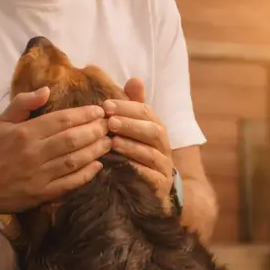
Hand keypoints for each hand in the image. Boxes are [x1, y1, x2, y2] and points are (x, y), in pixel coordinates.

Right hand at [0, 87, 111, 213]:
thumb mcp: (2, 122)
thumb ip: (23, 103)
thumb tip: (46, 89)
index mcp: (25, 133)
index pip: (61, 120)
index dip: (84, 114)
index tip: (100, 110)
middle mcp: (34, 153)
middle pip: (72, 139)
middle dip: (95, 130)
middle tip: (110, 125)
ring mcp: (39, 175)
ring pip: (74, 160)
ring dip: (95, 151)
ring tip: (109, 142)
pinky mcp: (41, 194)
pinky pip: (69, 183)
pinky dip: (86, 175)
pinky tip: (98, 166)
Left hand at [102, 79, 174, 207]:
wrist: (150, 190)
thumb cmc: (138, 154)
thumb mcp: (135, 128)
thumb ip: (134, 106)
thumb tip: (134, 79)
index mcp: (156, 128)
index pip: (145, 112)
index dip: (126, 107)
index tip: (105, 106)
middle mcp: (163, 145)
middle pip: (152, 131)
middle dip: (130, 125)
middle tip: (109, 122)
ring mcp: (163, 166)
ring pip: (151, 153)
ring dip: (132, 146)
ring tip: (113, 142)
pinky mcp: (160, 185)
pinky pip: (150, 176)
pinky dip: (136, 170)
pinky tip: (120, 166)